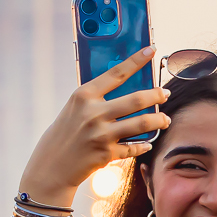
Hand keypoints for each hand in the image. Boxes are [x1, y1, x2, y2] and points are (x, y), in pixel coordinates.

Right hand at [18, 45, 170, 202]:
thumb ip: (96, 98)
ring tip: (165, 119)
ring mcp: (101, 134)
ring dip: (159, 120)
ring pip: (142, 123)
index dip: (136, 60)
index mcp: (84, 95)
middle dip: (156, 95)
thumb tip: (127, 88)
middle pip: (136, 99)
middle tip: (165, 94)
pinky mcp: (107, 154)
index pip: (116, 73)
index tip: (151, 50)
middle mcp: (93, 113)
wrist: (51, 166)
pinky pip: (134, 146)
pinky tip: (148, 142)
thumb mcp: (75, 108)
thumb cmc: (64, 133)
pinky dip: (144, 144)